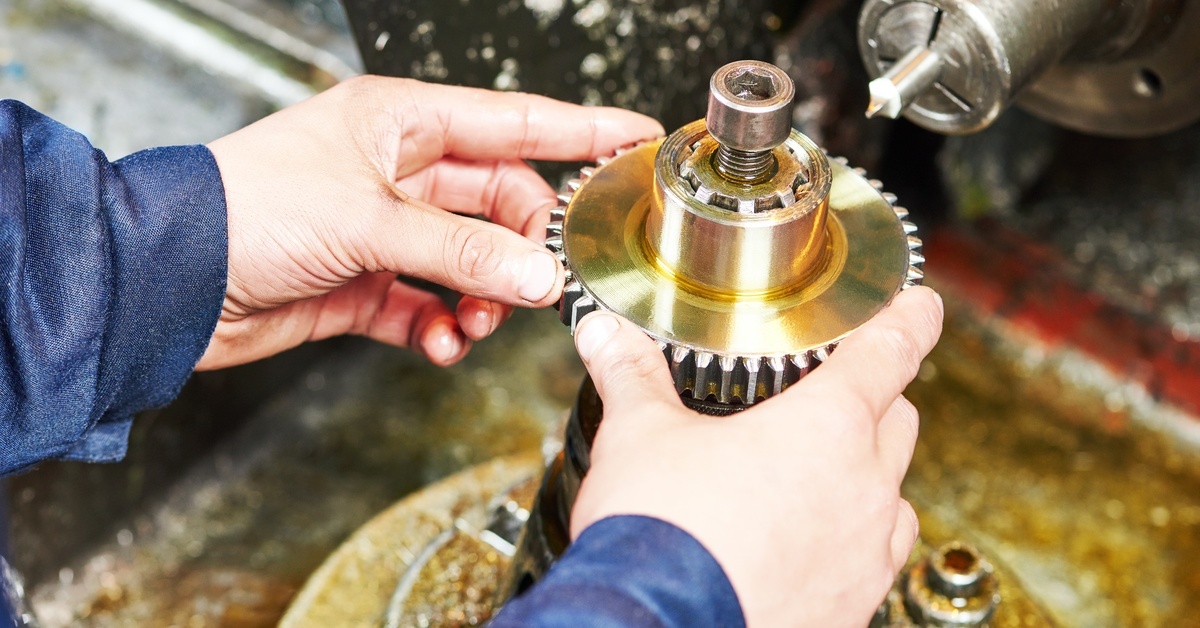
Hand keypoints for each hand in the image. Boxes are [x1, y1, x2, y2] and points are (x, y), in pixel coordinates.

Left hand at [198, 76, 662, 369]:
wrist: (170, 281)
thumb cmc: (247, 208)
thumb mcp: (368, 218)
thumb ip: (462, 249)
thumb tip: (540, 274)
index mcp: (400, 123)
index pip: (514, 121)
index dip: (579, 131)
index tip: (633, 140)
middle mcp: (396, 172)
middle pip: (497, 204)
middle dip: (521, 245)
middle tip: (542, 280)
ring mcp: (382, 229)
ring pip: (468, 261)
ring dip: (482, 297)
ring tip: (474, 321)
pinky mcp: (364, 283)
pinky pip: (428, 305)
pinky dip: (439, 327)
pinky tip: (436, 341)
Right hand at [569, 286, 943, 626]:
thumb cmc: (659, 533)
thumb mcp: (640, 436)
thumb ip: (632, 376)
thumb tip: (605, 335)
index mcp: (826, 426)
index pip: (891, 351)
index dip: (911, 319)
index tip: (923, 306)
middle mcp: (864, 486)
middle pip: (899, 419)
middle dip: (876, 398)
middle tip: (835, 397)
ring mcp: (867, 552)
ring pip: (895, 492)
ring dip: (868, 474)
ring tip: (815, 477)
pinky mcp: (855, 605)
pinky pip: (877, 557)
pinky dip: (855, 538)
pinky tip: (808, 542)